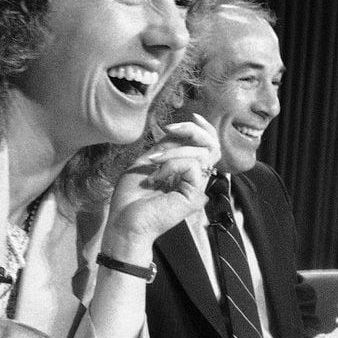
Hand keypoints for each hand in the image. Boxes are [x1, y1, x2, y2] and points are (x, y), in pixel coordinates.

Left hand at [103, 113, 219, 255]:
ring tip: (152, 163)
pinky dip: (171, 164)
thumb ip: (166, 146)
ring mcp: (196, 188)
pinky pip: (192, 165)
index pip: (207, 145)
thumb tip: (180, 130)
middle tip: (170, 129)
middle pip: (213, 146)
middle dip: (193, 130)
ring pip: (202, 153)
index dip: (204, 128)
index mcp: (185, 171)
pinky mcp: (194, 195)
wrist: (124, 221)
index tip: (192, 116)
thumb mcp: (147, 162)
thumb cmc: (131, 196)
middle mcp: (195, 179)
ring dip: (172, 151)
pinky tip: (156, 177)